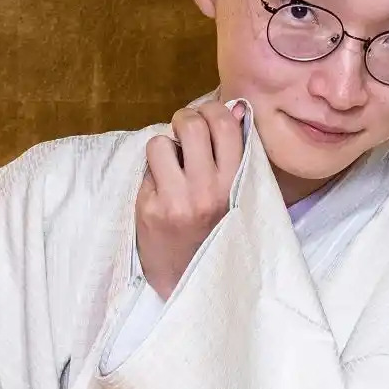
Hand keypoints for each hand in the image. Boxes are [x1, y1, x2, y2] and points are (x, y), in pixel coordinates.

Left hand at [136, 100, 245, 299]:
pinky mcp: (151, 209)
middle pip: (191, 124)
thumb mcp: (241, 193)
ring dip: (164, 148)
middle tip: (186, 134)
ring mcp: (177, 200)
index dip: (213, 111)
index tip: (209, 120)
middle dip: (185, 120)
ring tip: (172, 167)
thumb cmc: (221, 232)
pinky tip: (162, 190)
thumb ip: (238, 153)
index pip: (225, 124)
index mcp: (238, 183)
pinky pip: (146, 169)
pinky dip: (153, 173)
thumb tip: (234, 107)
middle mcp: (209, 190)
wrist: (194, 281)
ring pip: (161, 142)